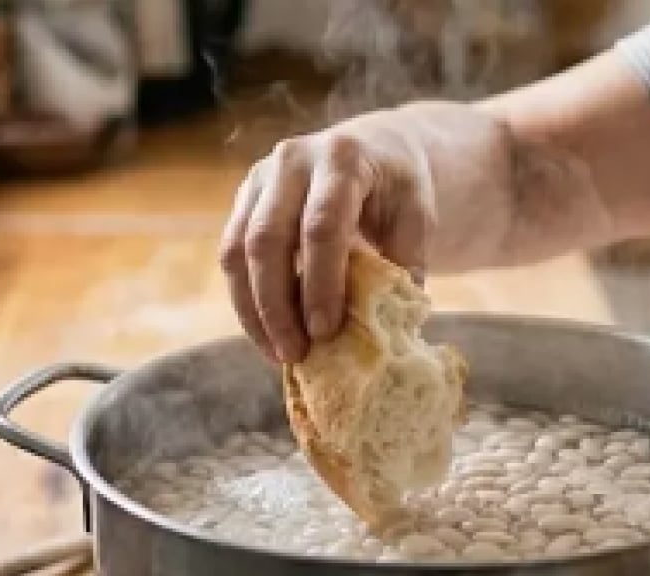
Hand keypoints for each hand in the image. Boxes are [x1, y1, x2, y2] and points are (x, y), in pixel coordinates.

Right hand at [218, 101, 514, 362]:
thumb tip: (388, 326)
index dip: (321, 282)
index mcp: (341, 158)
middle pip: (267, 239)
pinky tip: (268, 335)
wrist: (371, 148)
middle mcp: (291, 161)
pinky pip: (231, 256)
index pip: (322, 225)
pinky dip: (246, 301)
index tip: (326, 331)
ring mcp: (259, 179)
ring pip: (238, 251)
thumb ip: (406, 262)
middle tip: (295, 353)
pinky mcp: (243, 201)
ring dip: (254, 309)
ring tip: (279, 354)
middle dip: (277, 304)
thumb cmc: (396, 188)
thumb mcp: (418, 214)